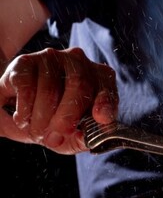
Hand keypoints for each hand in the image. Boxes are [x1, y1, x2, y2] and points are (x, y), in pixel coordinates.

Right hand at [0, 47, 117, 153]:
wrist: (19, 111)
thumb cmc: (54, 122)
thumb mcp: (72, 136)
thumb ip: (82, 138)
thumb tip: (84, 138)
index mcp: (99, 78)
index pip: (107, 86)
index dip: (105, 102)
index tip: (102, 118)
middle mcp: (79, 62)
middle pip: (79, 85)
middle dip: (66, 118)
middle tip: (54, 139)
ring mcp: (52, 58)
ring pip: (50, 89)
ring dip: (41, 119)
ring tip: (36, 133)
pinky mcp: (25, 61)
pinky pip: (27, 87)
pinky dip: (25, 110)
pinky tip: (23, 120)